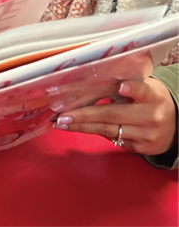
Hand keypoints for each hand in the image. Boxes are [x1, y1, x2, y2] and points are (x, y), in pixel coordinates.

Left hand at [54, 76, 178, 156]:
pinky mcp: (140, 148)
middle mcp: (152, 116)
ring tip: (62, 122)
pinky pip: (113, 140)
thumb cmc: (150, 101)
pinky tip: (76, 128)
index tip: (121, 87)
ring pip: (109, 130)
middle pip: (113, 114)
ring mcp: (146, 134)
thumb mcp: (144, 88)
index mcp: (153, 96)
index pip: (142, 90)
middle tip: (62, 113)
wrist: (174, 126)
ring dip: (82, 126)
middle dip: (84, 114)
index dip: (132, 89)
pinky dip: (92, 132)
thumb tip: (86, 81)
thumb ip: (122, 84)